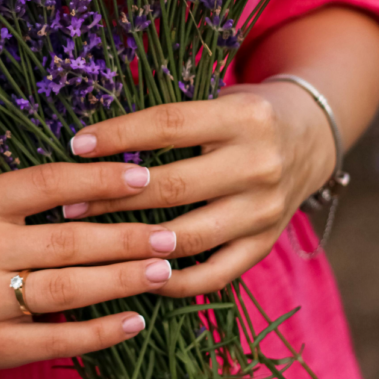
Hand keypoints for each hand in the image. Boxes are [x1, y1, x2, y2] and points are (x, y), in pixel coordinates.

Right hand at [0, 161, 181, 371]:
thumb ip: (28, 195)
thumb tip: (108, 182)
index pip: (48, 183)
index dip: (101, 179)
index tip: (144, 177)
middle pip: (68, 240)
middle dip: (127, 237)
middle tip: (170, 234)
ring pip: (69, 289)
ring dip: (123, 280)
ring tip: (163, 270)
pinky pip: (57, 340)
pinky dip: (100, 331)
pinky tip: (134, 320)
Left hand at [63, 83, 335, 297]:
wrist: (309, 137)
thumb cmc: (241, 114)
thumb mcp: (216, 98)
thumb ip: (169, 117)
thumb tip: (93, 140)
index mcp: (244, 117)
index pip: (169, 126)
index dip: (119, 136)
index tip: (76, 145)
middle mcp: (260, 164)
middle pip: (173, 186)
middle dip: (113, 197)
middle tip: (70, 203)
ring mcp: (266, 209)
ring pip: (189, 235)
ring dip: (133, 243)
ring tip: (91, 242)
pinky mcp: (266, 243)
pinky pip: (214, 274)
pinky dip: (173, 281)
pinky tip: (136, 275)